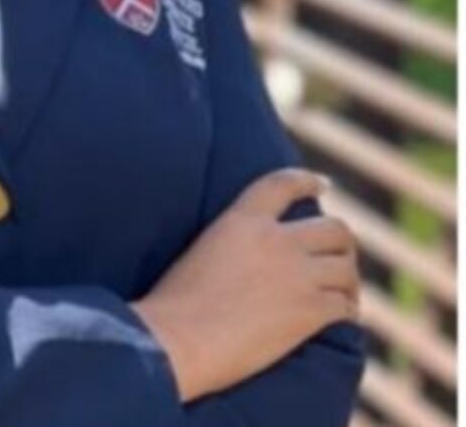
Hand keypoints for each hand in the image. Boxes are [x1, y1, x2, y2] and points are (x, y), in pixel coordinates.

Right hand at [131, 168, 358, 402]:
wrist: (177, 339)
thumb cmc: (173, 304)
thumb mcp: (200, 252)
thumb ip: (232, 244)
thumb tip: (253, 262)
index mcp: (241, 221)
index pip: (284, 184)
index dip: (308, 181)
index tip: (323, 185)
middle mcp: (276, 240)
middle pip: (334, 229)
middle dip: (342, 244)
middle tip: (337, 258)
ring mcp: (297, 274)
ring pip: (346, 268)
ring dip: (347, 282)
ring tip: (341, 294)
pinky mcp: (311, 310)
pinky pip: (346, 305)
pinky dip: (345, 311)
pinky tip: (337, 319)